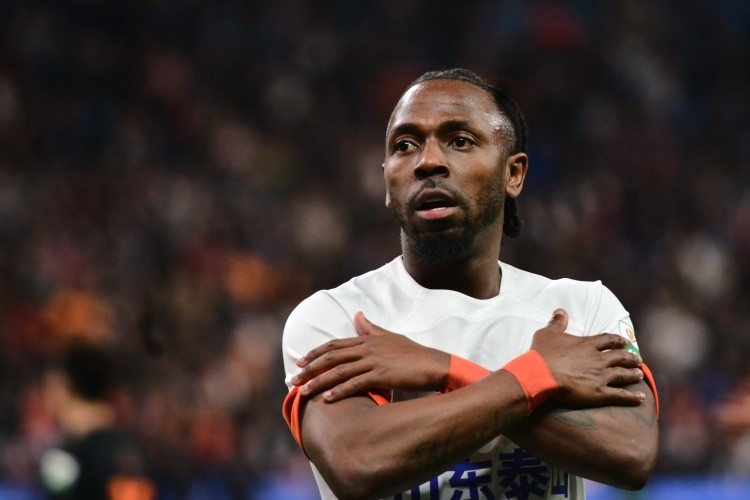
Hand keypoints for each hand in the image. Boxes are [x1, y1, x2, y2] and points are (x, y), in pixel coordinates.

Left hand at [291, 312, 449, 401]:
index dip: (315, 352)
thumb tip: (358, 315)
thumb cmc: (412, 353)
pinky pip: (356, 384)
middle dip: (310, 368)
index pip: (334, 345)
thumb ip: (370, 328)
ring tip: (304, 391)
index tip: (300, 361)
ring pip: (340, 371)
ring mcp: (374, 361)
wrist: (433, 364)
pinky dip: (340, 391)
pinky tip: (328, 398)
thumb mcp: (390, 336)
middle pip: (332, 357)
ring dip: (319, 381)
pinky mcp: (382, 375)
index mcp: (367, 339)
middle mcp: (367, 348)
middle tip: (293, 378)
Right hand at [531, 309, 644, 406]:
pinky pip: (620, 396)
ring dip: (633, 375)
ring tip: (640, 375)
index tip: (625, 342)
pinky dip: (632, 397)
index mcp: (587, 344)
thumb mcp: (548, 333)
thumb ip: (557, 322)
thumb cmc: (543, 354)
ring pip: (623, 375)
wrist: (541, 374)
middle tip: (638, 360)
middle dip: (630, 358)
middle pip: (620, 357)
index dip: (618, 341)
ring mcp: (601, 376)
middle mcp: (598, 359)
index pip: (608, 340)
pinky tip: (641, 398)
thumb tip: (561, 311)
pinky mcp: (599, 393)